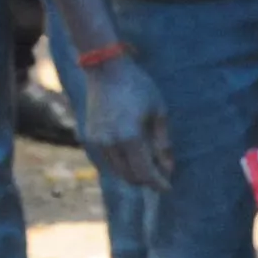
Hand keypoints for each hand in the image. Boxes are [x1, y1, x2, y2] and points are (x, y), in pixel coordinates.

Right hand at [79, 51, 172, 193]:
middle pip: (130, 176)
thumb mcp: (158, 111)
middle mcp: (110, 143)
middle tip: (161, 175)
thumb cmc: (137, 86)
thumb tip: (167, 168)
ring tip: (149, 164)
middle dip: (146, 180)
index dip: (158, 183)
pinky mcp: (89, 137)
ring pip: (117, 170)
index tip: (168, 188)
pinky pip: (108, 159)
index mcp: (129, 137)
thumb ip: (162, 142)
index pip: (145, 172)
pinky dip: (121, 163)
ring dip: (133, 173)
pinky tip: (133, 154)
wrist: (105, 69)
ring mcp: (97, 141)